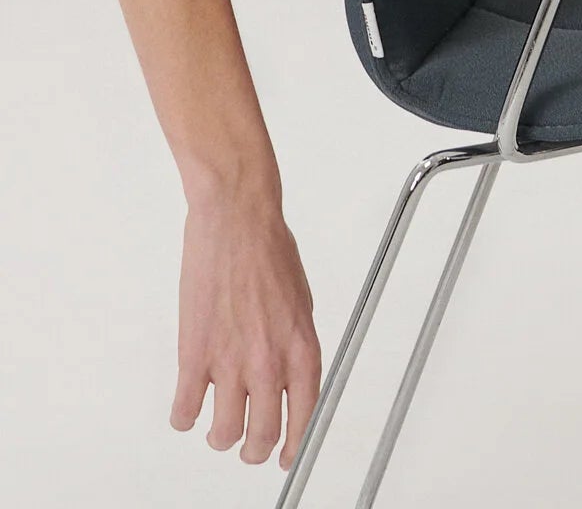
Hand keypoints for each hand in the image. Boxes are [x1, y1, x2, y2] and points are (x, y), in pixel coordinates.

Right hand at [171, 189, 321, 472]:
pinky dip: (184, 418)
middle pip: (263, 436)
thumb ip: (295, 345)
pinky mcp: (195, 354)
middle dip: (254, 450)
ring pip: (225, 435)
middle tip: (246, 445)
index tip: (284, 455)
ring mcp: (231, 361)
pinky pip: (186, 411)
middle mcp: (270, 362)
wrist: (237, 218)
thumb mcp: (301, 302)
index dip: (293, 446)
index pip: (305, 418)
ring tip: (216, 430)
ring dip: (220, 439)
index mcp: (302, 348)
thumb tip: (290, 378)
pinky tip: (187, 410)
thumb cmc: (269, 250)